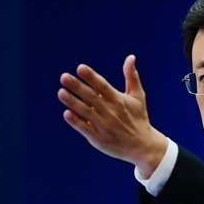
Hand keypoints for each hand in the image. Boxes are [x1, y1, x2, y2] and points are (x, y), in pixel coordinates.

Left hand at [57, 55, 167, 176]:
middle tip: (64, 77)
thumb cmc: (139, 118)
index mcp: (119, 101)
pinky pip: (85, 129)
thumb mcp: (138, 97)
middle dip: (78, 87)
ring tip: (61, 92)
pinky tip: (66, 113)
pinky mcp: (99, 139)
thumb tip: (131, 57)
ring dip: (73, 102)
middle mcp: (111, 112)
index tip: (80, 68)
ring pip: (86, 112)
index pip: (103, 86)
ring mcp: (104, 126)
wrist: (143, 147)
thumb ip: (131, 77)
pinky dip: (76, 122)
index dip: (92, 77)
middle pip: (92, 97)